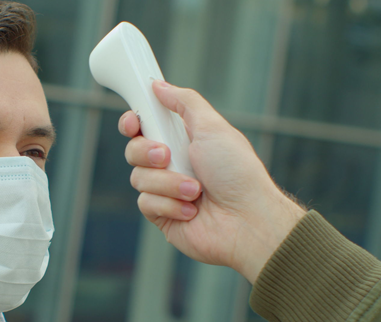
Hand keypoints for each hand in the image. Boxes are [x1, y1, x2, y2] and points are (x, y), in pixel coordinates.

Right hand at [119, 80, 305, 282]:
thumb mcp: (212, 127)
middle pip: (133, 150)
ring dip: (168, 183)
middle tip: (167, 156)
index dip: (132, 122)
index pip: (143, 126)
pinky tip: (192, 211)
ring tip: (196, 190)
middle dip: (146, 152)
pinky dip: (169, 205)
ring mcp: (165, 190)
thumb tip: (159, 86)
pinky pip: (145, 203)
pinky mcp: (162, 216)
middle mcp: (171, 164)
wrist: (247, 220)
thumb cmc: (238, 173)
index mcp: (182, 140)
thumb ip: (184, 102)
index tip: (133, 123)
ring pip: (138, 178)